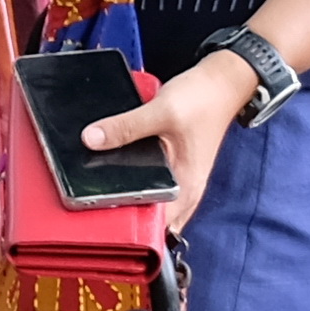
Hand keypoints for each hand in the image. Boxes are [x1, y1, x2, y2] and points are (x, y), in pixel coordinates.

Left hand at [84, 51, 261, 232]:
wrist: (221, 82)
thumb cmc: (203, 100)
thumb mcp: (161, 111)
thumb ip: (127, 127)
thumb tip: (92, 139)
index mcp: (186, 187)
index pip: (154, 227)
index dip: (126, 226)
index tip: (96, 219)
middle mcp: (183, 190)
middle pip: (148, 217)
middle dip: (120, 213)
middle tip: (88, 204)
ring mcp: (178, 179)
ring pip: (147, 200)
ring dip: (125, 196)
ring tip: (94, 190)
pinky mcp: (171, 166)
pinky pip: (147, 182)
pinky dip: (132, 179)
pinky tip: (112, 169)